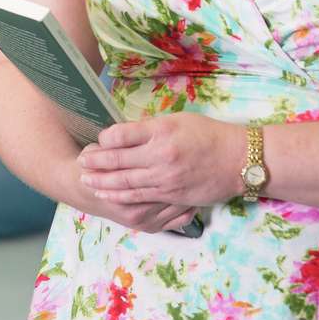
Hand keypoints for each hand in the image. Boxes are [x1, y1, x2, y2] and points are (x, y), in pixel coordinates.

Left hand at [77, 113, 248, 209]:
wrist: (239, 160)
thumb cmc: (209, 135)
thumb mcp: (178, 121)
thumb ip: (150, 128)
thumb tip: (124, 134)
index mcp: (161, 131)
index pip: (120, 135)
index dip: (104, 139)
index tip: (97, 140)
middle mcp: (160, 155)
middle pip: (117, 160)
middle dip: (95, 163)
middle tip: (79, 163)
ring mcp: (166, 178)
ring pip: (125, 183)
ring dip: (102, 182)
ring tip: (85, 181)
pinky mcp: (172, 196)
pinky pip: (141, 198)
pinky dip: (121, 197)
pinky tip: (107, 195)